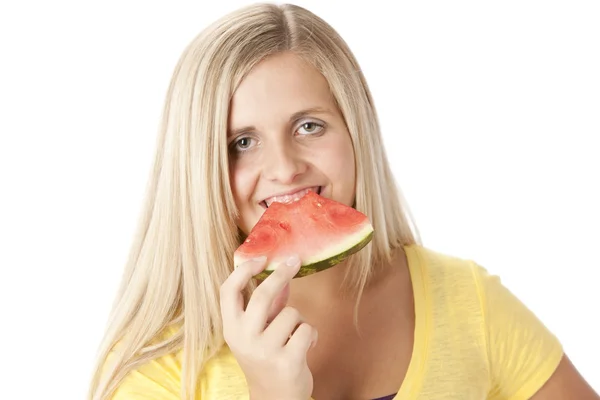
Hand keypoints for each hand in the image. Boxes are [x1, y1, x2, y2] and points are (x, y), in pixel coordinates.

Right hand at [220, 255, 317, 399]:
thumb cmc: (267, 358)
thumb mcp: (258, 331)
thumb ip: (268, 304)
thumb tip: (282, 270)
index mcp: (231, 328)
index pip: (228, 291)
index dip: (244, 270)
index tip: (262, 258)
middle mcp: (244, 338)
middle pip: (263, 294)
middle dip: (282, 274)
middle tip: (294, 261)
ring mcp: (265, 351)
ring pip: (291, 313)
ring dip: (299, 320)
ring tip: (294, 336)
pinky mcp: (287, 361)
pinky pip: (306, 329)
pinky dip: (310, 335)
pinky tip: (304, 347)